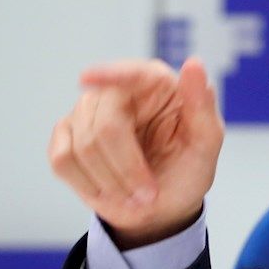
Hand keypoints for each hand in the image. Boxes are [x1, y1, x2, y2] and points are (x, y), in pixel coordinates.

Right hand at [48, 57, 224, 248]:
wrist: (163, 205)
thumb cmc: (188, 168)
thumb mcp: (207, 142)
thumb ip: (202, 104)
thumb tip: (194, 63)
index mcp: (156, 83)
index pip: (132, 74)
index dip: (109, 75)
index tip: (86, 79)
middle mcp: (118, 90)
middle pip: (105, 126)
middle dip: (127, 168)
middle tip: (148, 194)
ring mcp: (88, 111)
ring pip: (82, 146)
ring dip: (110, 181)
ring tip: (135, 195)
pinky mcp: (67, 135)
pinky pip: (61, 159)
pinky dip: (87, 183)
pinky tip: (108, 190)